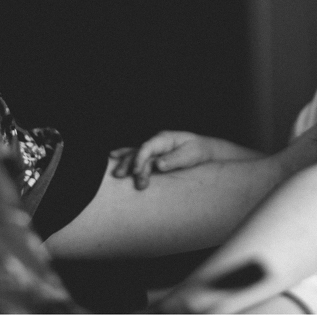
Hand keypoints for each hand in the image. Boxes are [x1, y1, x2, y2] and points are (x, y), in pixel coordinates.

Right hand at [110, 131, 259, 188]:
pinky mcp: (153, 156)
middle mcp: (156, 143)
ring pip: (135, 154)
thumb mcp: (191, 155)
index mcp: (165, 138)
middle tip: (124, 177)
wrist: (205, 151)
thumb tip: (158, 165)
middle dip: (131, 164)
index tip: (136, 172)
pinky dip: (125, 155)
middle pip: (139, 152)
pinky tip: (112, 156)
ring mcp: (154, 149)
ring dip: (126, 164)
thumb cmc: (198, 151)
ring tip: (118, 175)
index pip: (148, 147)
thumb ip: (174, 160)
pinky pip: (137, 155)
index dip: (140, 159)